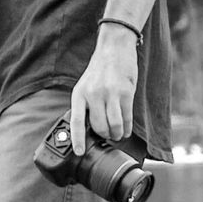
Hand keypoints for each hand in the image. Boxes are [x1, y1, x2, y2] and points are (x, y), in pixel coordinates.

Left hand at [66, 23, 139, 155]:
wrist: (114, 48)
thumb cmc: (99, 70)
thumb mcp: (85, 86)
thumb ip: (86, 104)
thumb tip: (88, 129)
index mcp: (79, 94)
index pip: (76, 121)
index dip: (77, 139)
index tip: (79, 152)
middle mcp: (93, 94)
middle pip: (99, 127)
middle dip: (105, 136)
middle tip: (108, 137)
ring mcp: (109, 93)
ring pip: (114, 125)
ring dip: (117, 134)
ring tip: (117, 134)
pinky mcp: (125, 92)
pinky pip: (126, 118)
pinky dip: (126, 128)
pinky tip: (126, 129)